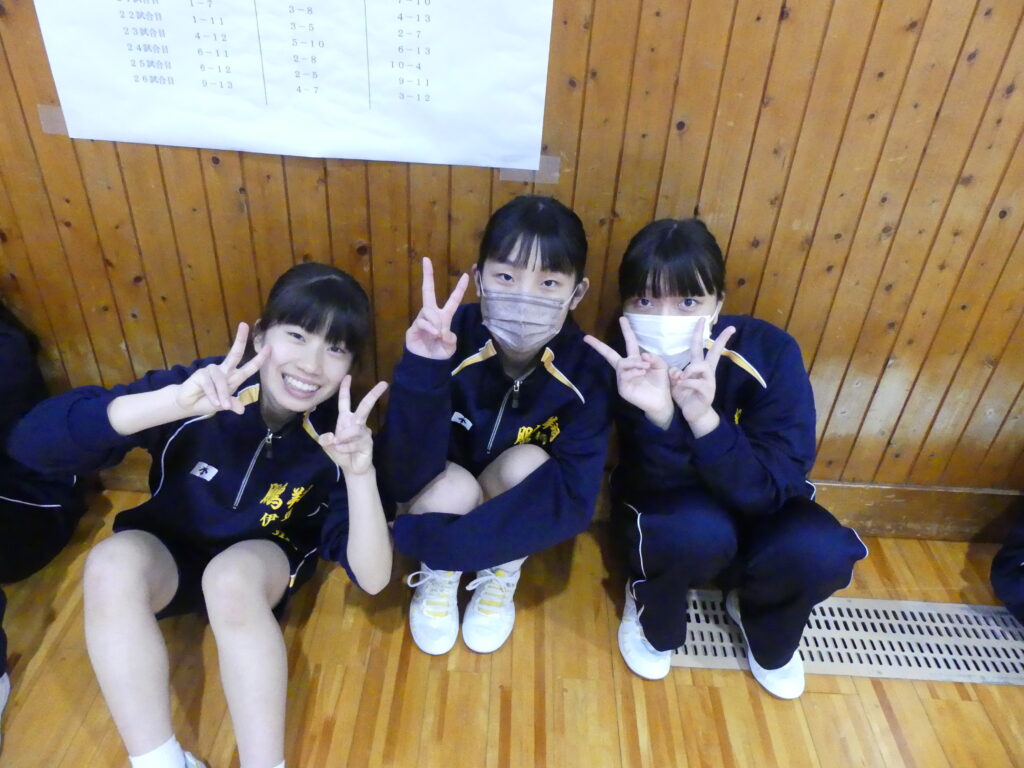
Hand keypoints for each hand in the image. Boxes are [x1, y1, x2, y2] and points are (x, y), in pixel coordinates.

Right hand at [175, 323, 268, 415]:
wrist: (188, 404)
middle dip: (240, 340)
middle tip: (244, 325)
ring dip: (222, 395)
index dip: (259, 359)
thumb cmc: (208, 401)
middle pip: (234, 354)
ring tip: (220, 405)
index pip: (249, 367)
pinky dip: (213, 395)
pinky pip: (210, 385)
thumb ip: (232, 404)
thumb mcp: (223, 405)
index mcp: (233, 378)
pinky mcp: (201, 374)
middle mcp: (224, 371)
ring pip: (221, 382)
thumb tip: (241, 410)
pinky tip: (212, 402)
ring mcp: (212, 370)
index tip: (269, 348)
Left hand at [318, 375, 388, 475]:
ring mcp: (364, 433)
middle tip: (384, 383)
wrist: (351, 468)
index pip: (345, 401)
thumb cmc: (341, 452)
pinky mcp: (368, 443)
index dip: (345, 389)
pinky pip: (355, 442)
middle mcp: (357, 423)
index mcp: (346, 419)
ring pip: (354, 429)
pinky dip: (346, 447)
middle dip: (374, 394)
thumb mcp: (328, 446)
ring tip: (337, 444)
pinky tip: (342, 450)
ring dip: (344, 437)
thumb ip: (325, 440)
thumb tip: (331, 437)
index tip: (348, 376)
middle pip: (365, 406)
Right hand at [405, 257, 467, 358]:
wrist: (426, 363)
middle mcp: (433, 314)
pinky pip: (423, 321)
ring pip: (429, 311)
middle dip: (428, 276)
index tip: (466, 275)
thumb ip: (450, 338)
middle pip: (429, 291)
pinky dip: (430, 328)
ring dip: (436, 323)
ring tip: (438, 335)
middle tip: (426, 259)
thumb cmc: (439, 352)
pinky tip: (434, 334)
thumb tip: (443, 332)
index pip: (453, 300)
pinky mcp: (414, 326)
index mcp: (445, 316)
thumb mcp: (450, 346)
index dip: (459, 289)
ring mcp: (422, 319)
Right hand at [584, 317, 673, 428]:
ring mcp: (622, 378)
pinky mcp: (622, 388)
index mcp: (635, 360)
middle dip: (598, 346)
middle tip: (587, 338)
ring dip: (635, 363)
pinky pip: (625, 375)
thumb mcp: (660, 365)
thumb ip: (653, 357)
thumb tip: (642, 355)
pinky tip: (642, 373)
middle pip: (609, 354)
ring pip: (623, 364)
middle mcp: (626, 368)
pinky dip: (635, 372)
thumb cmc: (661, 383)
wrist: (662, 402)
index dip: (626, 330)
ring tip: (646, 368)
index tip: (622, 318)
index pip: (629, 342)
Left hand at [668, 318, 735, 436]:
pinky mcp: (708, 392)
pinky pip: (695, 382)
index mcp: (699, 367)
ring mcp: (710, 381)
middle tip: (730, 328)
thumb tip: (676, 370)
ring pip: (700, 366)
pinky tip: (681, 387)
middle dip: (722, 339)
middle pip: (715, 352)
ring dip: (688, 371)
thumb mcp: (676, 382)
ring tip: (681, 379)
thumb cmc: (685, 395)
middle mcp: (707, 371)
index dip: (700, 333)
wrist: (694, 414)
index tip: (702, 319)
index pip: (701, 346)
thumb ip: (674, 373)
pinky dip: (686, 384)